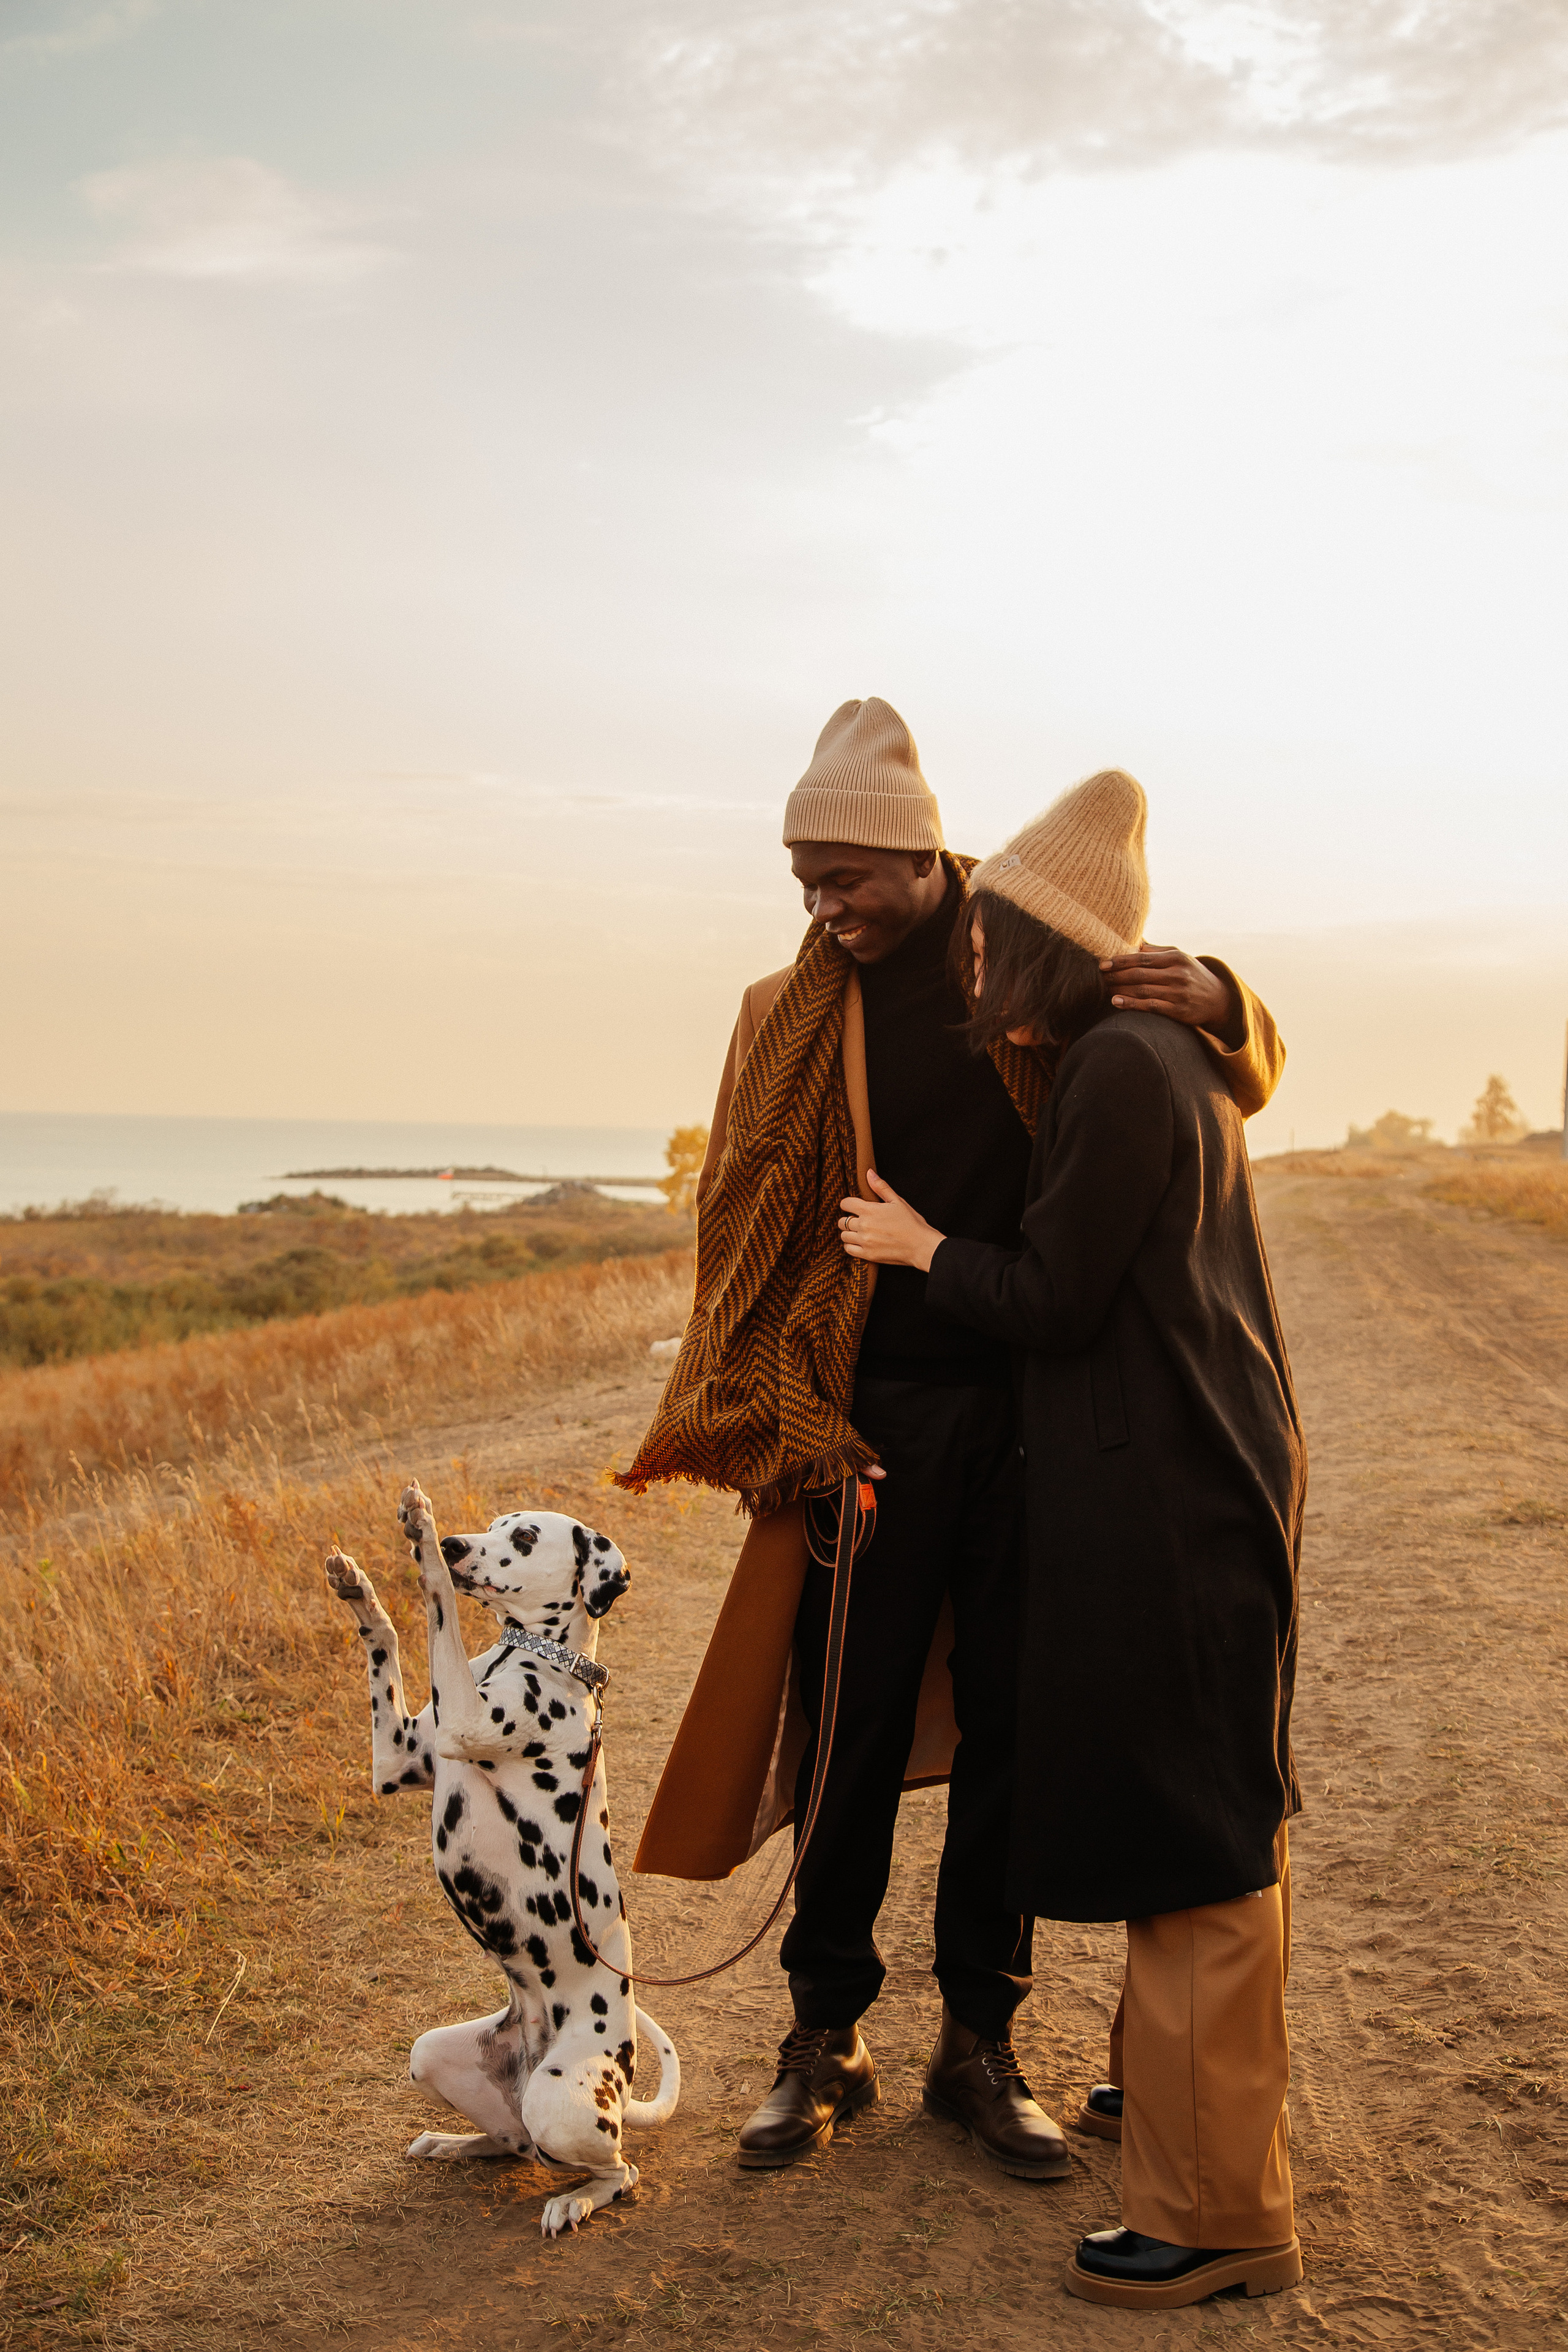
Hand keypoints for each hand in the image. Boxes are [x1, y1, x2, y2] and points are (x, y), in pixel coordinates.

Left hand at [838, 1170, 944, 1271]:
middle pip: (843, 1221)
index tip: (853, 1207)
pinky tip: (860, 1243)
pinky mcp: (867, 1255)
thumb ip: (881, 1187)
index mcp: (869, 1210)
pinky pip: (848, 1249)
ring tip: (860, 1232)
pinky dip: (851, 1246)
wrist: (921, 1246)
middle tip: (859, 1221)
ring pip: (844, 1236)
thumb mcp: (897, 1201)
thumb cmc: (911, 1222)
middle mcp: (864, 1225)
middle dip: (849, 1219)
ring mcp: (865, 1241)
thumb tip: (868, 1173)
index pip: (846, 1204)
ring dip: (849, 1233)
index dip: (848, 1204)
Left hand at [1098, 945, 1235, 1036]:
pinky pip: (1150, 1006)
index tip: (1103, 963)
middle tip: (1099, 977)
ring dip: (1120, 989)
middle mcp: (1178, 974)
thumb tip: (1132, 940)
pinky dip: (1131, 1004)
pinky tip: (1116, 1002)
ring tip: (1104, 989)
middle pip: (1139, 974)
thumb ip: (1156, 951)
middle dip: (1116, 976)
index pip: (1142, 958)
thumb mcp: (1178, 958)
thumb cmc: (1191, 974)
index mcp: (1176, 958)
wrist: (1218, 999)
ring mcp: (1178, 993)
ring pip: (1142, 990)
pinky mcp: (1179, 1010)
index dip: (1120, 961)